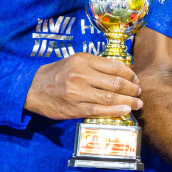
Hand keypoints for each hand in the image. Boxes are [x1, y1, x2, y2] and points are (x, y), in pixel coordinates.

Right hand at [24, 53, 142, 119]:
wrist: (32, 88)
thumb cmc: (57, 74)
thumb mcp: (74, 61)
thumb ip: (95, 65)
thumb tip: (121, 72)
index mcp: (83, 60)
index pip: (114, 66)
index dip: (130, 73)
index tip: (136, 78)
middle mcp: (81, 75)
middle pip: (115, 82)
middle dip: (132, 88)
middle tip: (139, 91)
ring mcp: (77, 92)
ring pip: (110, 98)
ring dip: (129, 101)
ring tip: (138, 103)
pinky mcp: (74, 108)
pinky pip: (99, 111)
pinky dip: (115, 111)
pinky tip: (126, 110)